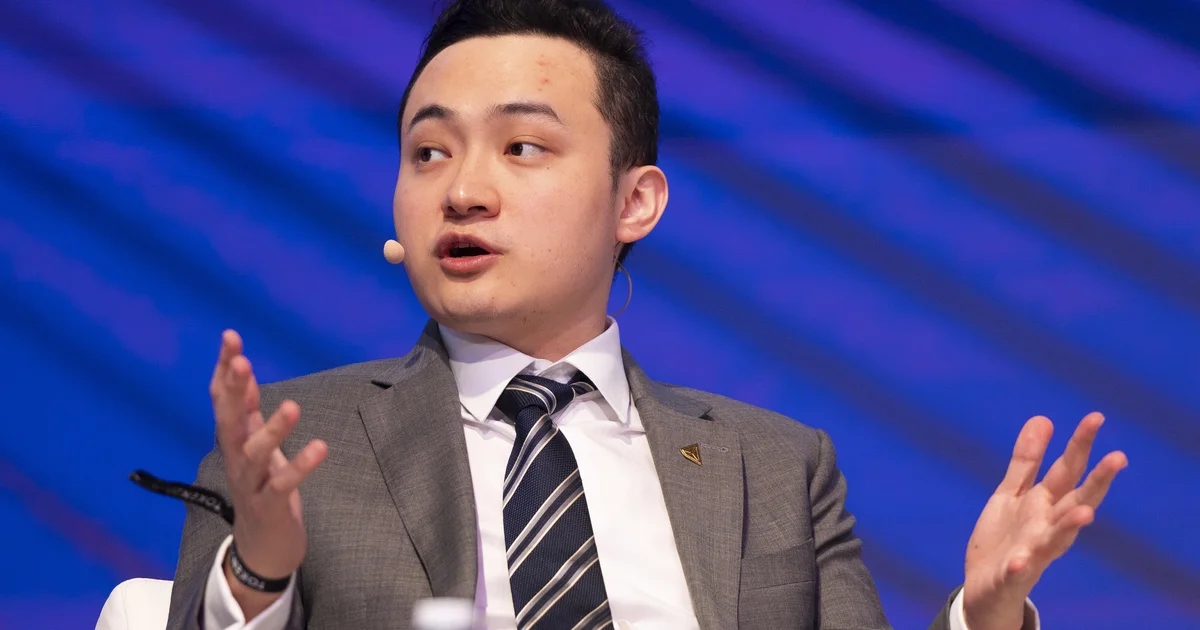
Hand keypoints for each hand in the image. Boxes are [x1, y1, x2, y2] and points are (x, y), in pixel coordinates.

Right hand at [210, 330, 327, 615]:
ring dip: (273, 429)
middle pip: (229, 420)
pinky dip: (300, 465)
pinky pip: (284, 484)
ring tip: (292, 406)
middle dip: (235, 390)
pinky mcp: (270, 505)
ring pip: (256, 452)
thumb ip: (248, 411)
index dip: (225, 369)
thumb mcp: (254, 445)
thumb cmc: (261, 488)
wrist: (261, 548)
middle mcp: (235, 458)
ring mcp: (250, 483)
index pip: (223, 398)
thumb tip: (244, 374)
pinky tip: (320, 447)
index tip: (230, 337)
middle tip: (242, 361)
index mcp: (233, 439)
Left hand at [962, 413, 1125, 629]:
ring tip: (1086, 514)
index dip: (1081, 445)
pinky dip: (1020, 566)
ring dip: (1071, 526)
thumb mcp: (1012, 493)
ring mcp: (1033, 551)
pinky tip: (1020, 561)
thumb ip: (1026, 461)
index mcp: (1046, 503)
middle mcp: (1047, 526)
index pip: (1068, 470)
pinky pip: (1018, 571)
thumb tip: (1043, 418)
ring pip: (1058, 538)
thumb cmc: (1005, 537)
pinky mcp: (1012, 575)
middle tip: (1120, 457)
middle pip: (1076, 500)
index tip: (1096, 417)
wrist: (986, 587)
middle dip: (1098, 481)